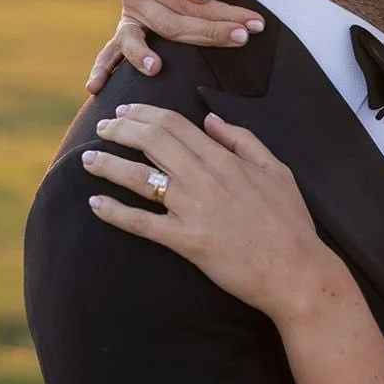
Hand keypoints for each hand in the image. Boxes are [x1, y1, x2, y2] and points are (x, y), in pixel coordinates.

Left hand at [82, 103, 347, 321]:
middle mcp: (204, 179)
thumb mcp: (276, 170)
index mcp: (225, 159)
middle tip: (102, 128)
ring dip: (108, 165)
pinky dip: (114, 212)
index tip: (126, 112)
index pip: (174, 124)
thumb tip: (210, 120)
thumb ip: (243, 140)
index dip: (144, 114)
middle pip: (151, 142)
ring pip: (139, 178)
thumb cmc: (290, 223)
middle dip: (120, 130)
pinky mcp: (185, 241)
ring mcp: (193, 210)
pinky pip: (141, 223)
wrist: (296, 271)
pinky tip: (95, 204)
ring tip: (88, 159)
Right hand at [86, 0, 264, 93]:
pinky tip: (95, 87)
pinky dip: (102, 68)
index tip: (254, 24)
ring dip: (148, 57)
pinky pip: (111, 51)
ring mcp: (129, 17)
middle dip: (209, 33)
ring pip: (141, 42)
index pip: (187, 2)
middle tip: (244, 37)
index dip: (221, 14)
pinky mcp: (129, 32)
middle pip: (170, 25)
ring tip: (157, 69)